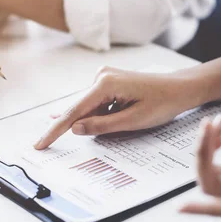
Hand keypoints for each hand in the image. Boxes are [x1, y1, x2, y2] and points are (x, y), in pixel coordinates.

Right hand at [34, 66, 202, 149]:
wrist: (181, 88)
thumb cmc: (163, 103)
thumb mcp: (133, 121)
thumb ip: (102, 126)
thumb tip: (75, 129)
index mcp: (104, 84)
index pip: (73, 113)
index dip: (55, 131)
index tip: (39, 144)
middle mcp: (100, 77)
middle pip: (80, 110)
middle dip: (81, 127)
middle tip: (89, 135)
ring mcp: (104, 78)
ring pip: (90, 110)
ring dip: (101, 121)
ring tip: (131, 116)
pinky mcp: (108, 82)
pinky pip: (98, 105)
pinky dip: (103, 115)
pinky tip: (120, 113)